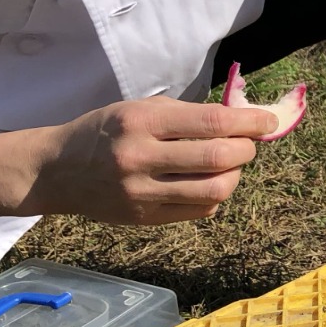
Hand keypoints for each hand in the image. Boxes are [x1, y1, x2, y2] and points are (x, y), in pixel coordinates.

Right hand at [26, 97, 276, 224]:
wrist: (56, 169)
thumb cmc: (105, 130)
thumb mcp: (139, 108)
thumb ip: (187, 114)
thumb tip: (240, 120)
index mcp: (141, 121)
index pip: (211, 121)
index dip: (249, 122)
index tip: (268, 121)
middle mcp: (140, 157)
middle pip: (218, 158)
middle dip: (246, 150)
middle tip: (248, 144)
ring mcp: (141, 192)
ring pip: (214, 191)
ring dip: (234, 176)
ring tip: (230, 165)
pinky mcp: (143, 218)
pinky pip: (198, 211)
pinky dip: (215, 197)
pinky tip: (208, 184)